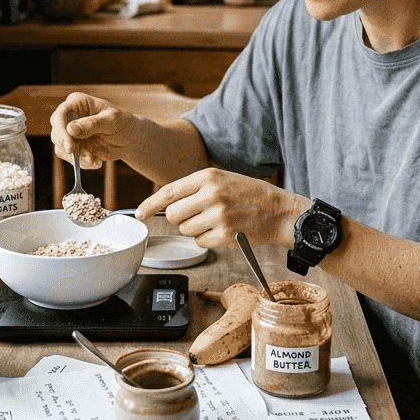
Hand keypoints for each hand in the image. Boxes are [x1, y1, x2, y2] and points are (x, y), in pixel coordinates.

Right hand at [48, 93, 137, 169]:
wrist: (129, 139)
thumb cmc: (122, 123)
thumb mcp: (111, 121)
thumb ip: (92, 124)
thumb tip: (70, 129)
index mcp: (78, 102)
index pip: (61, 114)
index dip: (61, 130)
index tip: (70, 146)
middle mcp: (70, 116)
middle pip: (56, 131)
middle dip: (67, 147)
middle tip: (84, 157)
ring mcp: (70, 132)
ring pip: (60, 146)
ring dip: (76, 158)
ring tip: (94, 161)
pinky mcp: (74, 146)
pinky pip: (69, 157)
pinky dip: (81, 163)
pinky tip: (96, 162)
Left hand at [138, 168, 310, 248]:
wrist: (279, 211)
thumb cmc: (250, 195)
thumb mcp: (223, 179)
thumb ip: (195, 188)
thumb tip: (166, 203)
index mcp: (208, 177)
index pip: (169, 191)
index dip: (150, 204)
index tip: (140, 214)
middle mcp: (211, 194)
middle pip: (174, 214)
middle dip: (181, 218)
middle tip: (199, 215)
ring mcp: (218, 215)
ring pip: (186, 230)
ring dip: (196, 230)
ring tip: (216, 222)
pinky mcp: (225, 235)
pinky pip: (200, 242)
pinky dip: (208, 240)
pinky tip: (224, 231)